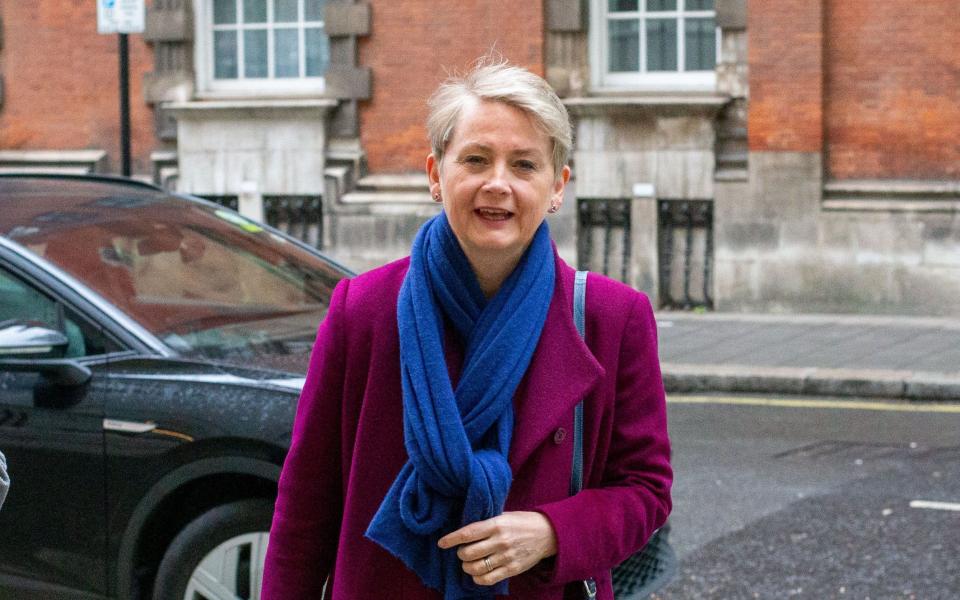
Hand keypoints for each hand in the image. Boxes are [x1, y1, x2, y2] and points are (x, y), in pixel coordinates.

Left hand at [437, 511, 557, 585]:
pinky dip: (478, 578)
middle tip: (462, 552)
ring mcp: (507, 557)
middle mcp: (500, 541)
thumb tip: (464, 527)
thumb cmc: (522, 522)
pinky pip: (488, 579)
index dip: (451, 539)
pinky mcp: (512, 569)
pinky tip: (477, 574)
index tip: (442, 543)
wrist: (547, 533)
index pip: (468, 533)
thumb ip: (486, 522)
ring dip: (467, 567)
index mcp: (497, 524)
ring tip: (468, 563)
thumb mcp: (504, 515)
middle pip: (469, 553)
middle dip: (460, 554)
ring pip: (476, 568)